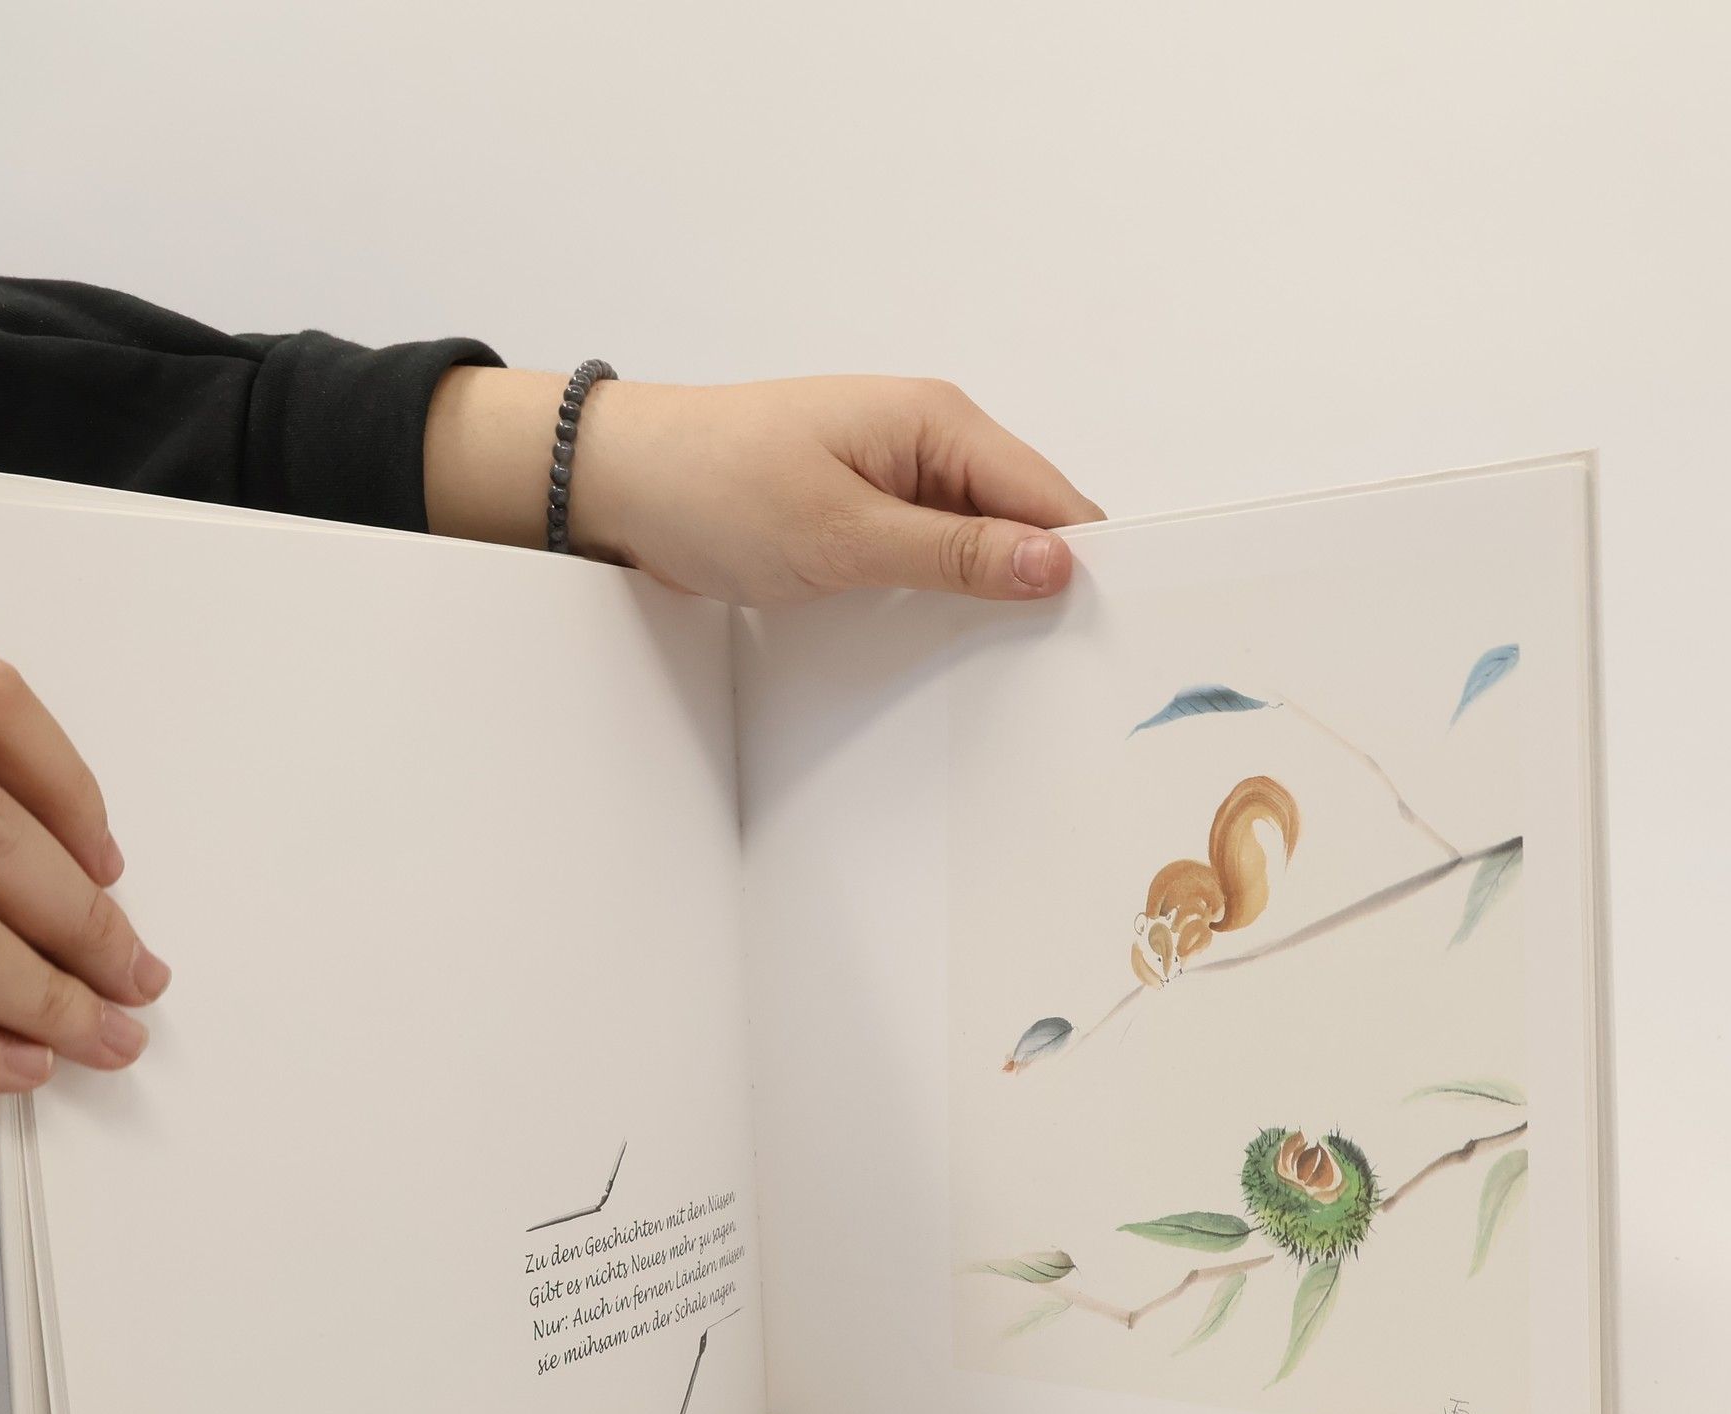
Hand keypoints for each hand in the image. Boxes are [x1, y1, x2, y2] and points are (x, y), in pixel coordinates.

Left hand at [425, 371, 1102, 604]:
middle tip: (1061, 672)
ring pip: (978, 544)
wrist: (621, 486)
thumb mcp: (842, 532)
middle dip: (1043, 586)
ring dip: (989, 598)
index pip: (1050, 496)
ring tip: (1014, 670)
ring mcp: (894, 480)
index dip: (1086, 563)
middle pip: (1023, 521)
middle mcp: (928, 443)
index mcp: (938, 423)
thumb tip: (1054, 563)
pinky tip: (947, 646)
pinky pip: (930, 557)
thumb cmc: (716, 486)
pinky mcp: (863, 516)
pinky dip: (942, 597)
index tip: (1109, 636)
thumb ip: (952, 552)